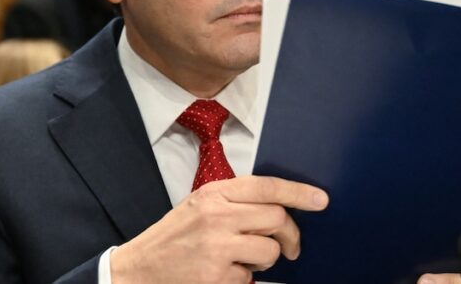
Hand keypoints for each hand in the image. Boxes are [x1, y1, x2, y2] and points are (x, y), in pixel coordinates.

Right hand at [110, 175, 328, 283]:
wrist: (139, 269)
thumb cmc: (173, 237)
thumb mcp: (199, 206)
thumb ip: (233, 201)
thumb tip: (279, 207)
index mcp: (213, 193)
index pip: (267, 186)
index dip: (299, 193)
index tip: (321, 200)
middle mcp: (216, 215)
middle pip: (276, 218)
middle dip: (291, 235)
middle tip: (292, 247)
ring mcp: (217, 246)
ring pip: (269, 250)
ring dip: (266, 259)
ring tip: (243, 260)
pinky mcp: (217, 275)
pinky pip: (251, 277)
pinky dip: (243, 278)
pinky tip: (222, 274)